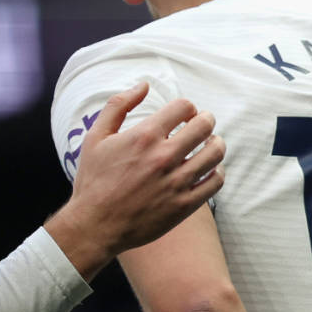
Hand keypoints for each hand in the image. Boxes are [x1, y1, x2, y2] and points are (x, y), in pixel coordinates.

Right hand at [46, 82, 225, 279]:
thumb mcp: (96, 138)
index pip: (185, 107)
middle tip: (202, 125)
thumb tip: (143, 84)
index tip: (184, 115)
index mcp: (144, 137)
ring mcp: (176, 182)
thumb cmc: (94, 180)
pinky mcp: (185, 205)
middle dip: (206, 120)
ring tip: (208, 145)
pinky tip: (207, 170)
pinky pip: (216, 181)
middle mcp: (163, 157)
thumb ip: (118, 106)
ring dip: (215, 144)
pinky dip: (217, 172)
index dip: (187, 108)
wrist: (94, 226)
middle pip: (205, 126)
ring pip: (216, 152)